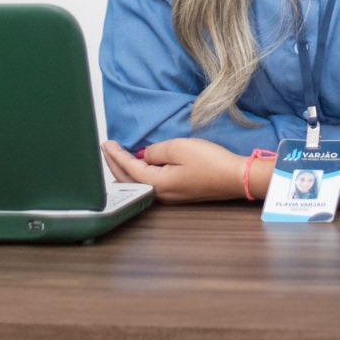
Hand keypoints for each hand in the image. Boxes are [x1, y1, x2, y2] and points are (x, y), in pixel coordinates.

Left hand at [102, 137, 252, 203]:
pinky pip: (150, 183)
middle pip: (130, 181)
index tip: (105, 143)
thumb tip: (143, 155)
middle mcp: (160, 194)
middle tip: (106, 149)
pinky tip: (139, 165)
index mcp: (158, 184)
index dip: (116, 156)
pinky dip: (138, 173)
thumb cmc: (209, 161)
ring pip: (139, 183)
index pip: (129, 169)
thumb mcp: (179, 148)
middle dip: (115, 165)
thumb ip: (156, 151)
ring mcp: (170, 196)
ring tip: (117, 156)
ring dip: (125, 170)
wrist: (234, 177)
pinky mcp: (178, 192)